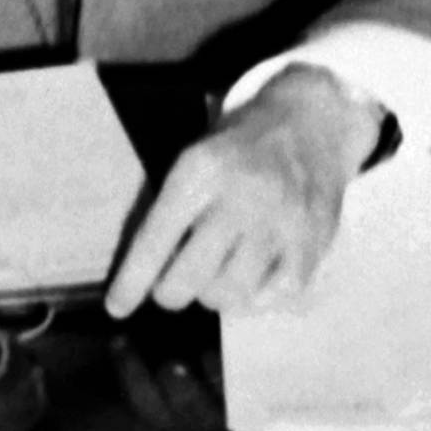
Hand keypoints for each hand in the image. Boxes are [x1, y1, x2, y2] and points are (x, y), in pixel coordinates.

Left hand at [104, 68, 384, 317]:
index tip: (117, 307)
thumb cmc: (239, 149)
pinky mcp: (312, 244)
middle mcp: (241, 197)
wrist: (311, 122)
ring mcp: (281, 223)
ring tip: (221, 270)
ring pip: (228, 296)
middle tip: (177, 281)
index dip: (130, 283)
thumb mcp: (194, 161)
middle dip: (172, 290)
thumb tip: (145, 278)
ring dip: (216, 292)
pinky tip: (255, 273)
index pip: (154, 241)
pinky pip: (271, 299)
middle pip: (187, 280)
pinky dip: (256, 295)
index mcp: (201, 171)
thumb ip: (168, 214)